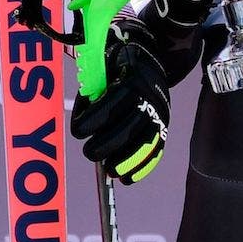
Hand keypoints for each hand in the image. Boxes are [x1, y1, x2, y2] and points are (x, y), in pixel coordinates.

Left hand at [70, 27, 170, 183]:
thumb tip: (81, 111)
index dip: (92, 121)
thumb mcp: (101, 66)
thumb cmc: (115, 67)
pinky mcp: (164, 127)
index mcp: (129, 80)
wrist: (147, 63)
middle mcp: (148, 98)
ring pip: (146, 142)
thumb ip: (91, 85)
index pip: (111, 105)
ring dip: (127, 161)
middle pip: (130, 127)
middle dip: (108, 145)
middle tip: (91, 153)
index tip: (78, 131)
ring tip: (110, 172)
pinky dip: (142, 167)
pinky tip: (128, 179)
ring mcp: (158, 114)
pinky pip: (157, 150)